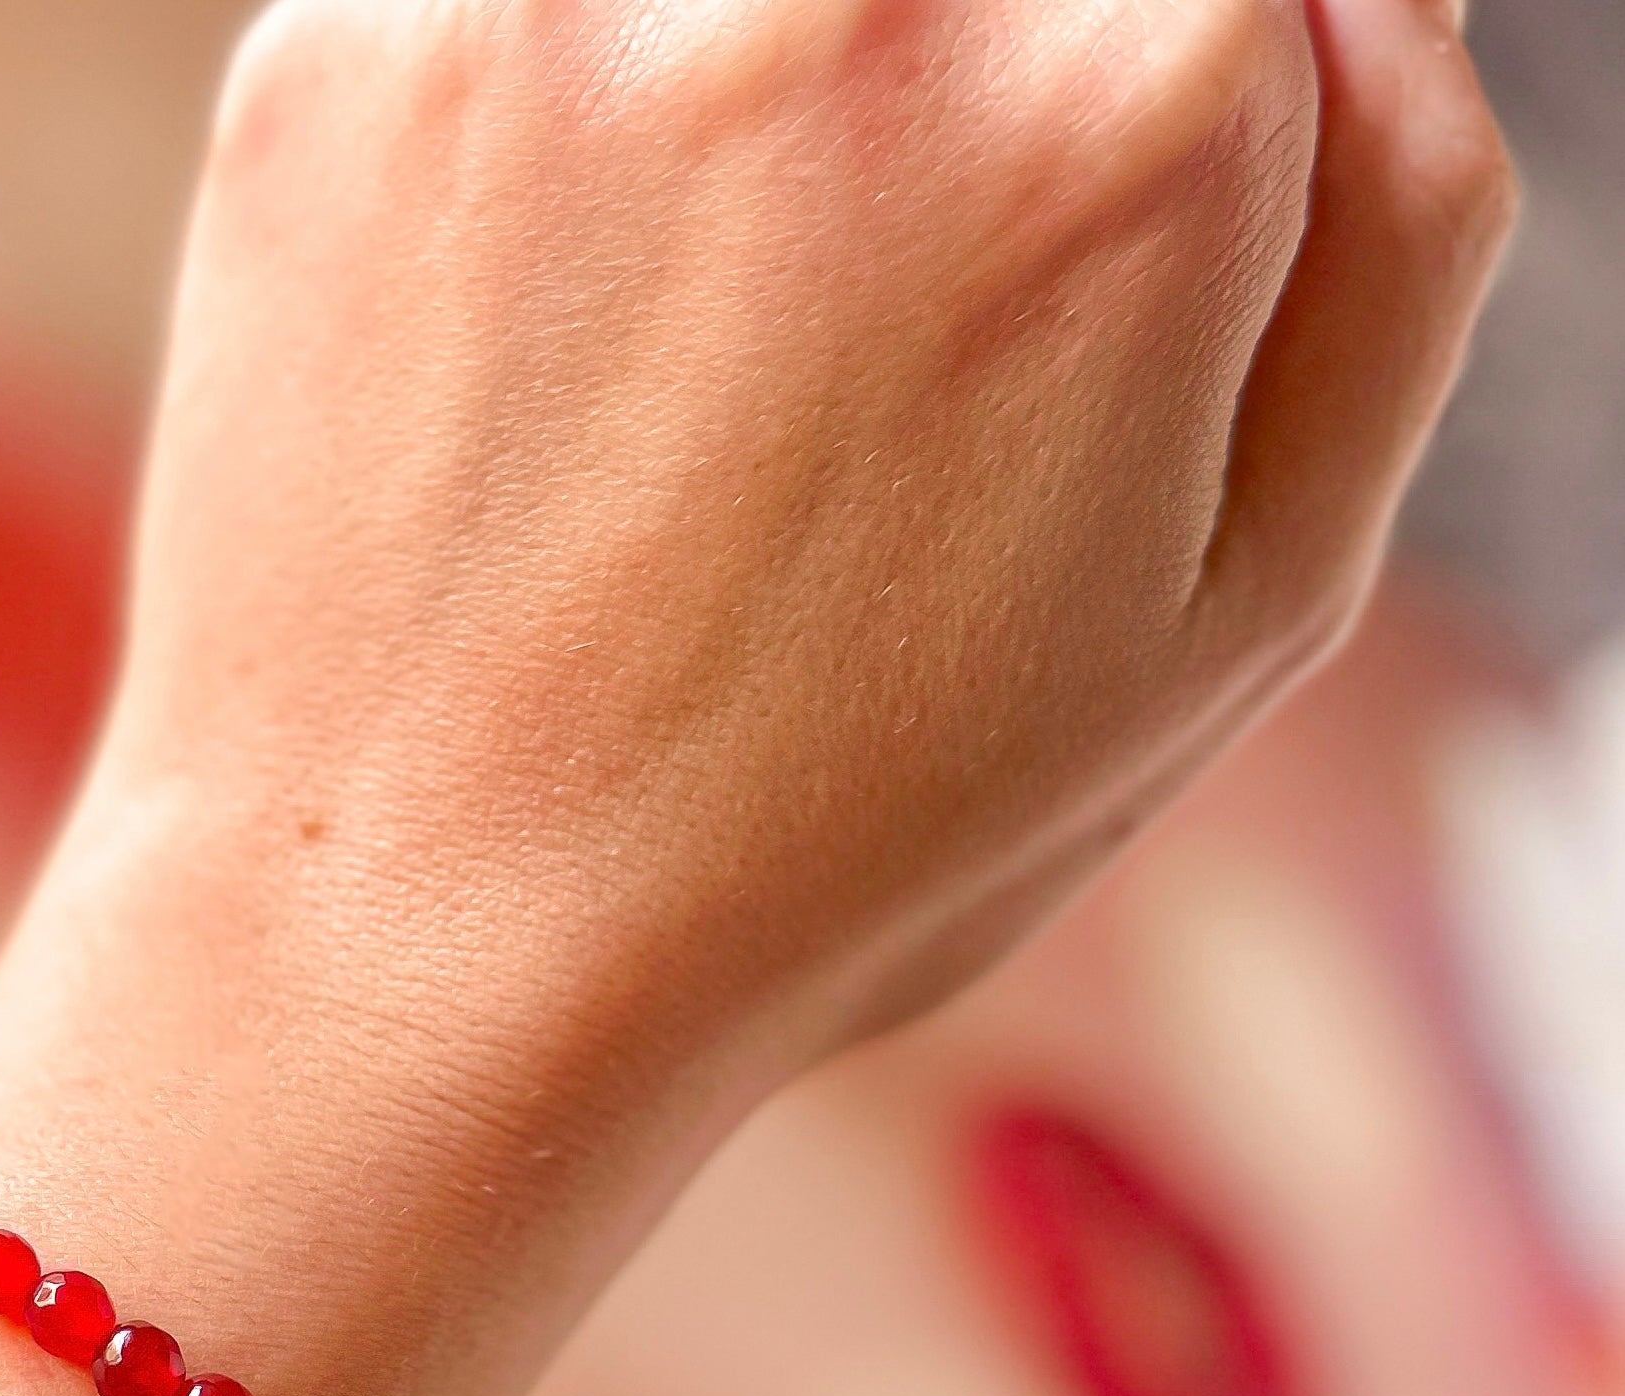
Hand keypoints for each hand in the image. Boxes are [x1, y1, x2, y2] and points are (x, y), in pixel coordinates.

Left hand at [77, 0, 1509, 1105]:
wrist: (425, 958)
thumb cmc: (839, 841)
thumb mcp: (1241, 607)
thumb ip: (1395, 228)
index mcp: (1142, 108)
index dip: (1115, 157)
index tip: (1010, 315)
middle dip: (929, 130)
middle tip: (826, 369)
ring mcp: (571, 1)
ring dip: (725, 128)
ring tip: (660, 382)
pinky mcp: (340, 56)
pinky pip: (499, 21)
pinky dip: (522, 159)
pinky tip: (513, 373)